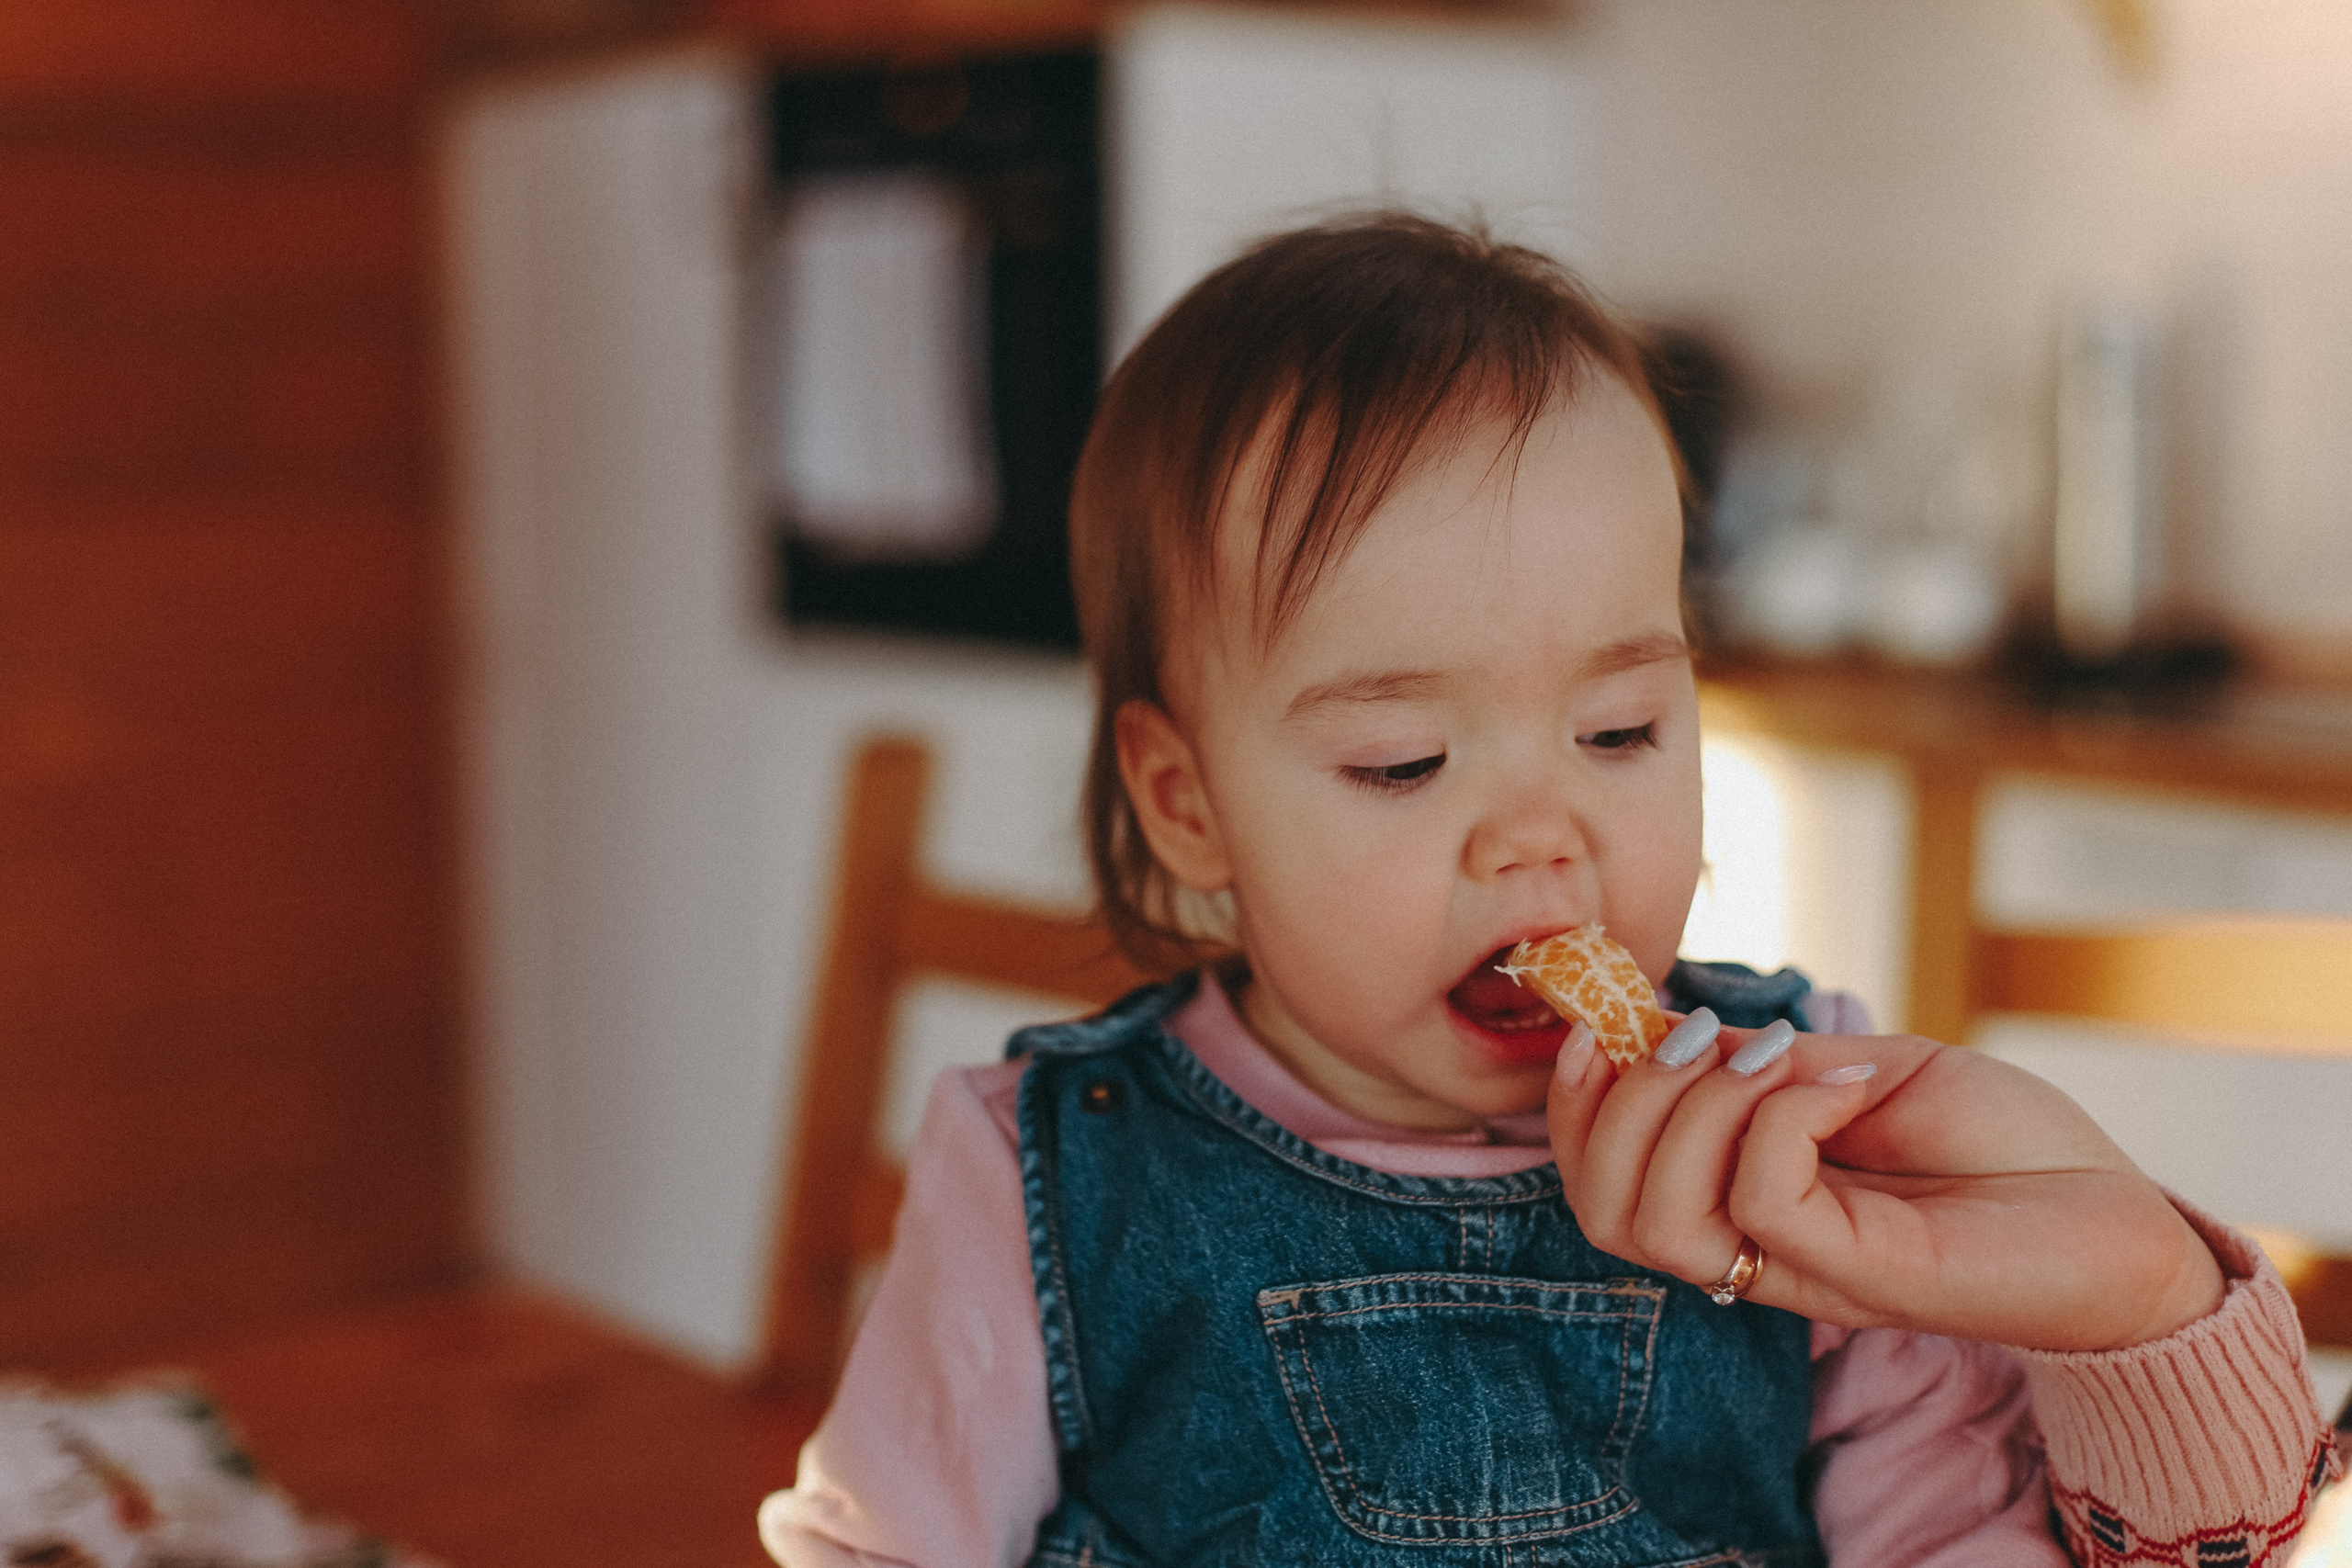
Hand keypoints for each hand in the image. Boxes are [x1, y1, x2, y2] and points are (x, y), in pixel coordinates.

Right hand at [1545, 1014, 2226, 1351]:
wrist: (2121, 1211)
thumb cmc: (2006, 1144)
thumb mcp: (1866, 1072)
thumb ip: (1768, 1065)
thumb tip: (1665, 1024)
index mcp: (1743, 1202)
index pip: (1601, 1184)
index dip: (1572, 1106)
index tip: (1601, 1025)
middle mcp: (1757, 1248)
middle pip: (1604, 1210)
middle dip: (1615, 1104)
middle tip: (1700, 1039)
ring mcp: (1803, 1266)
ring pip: (1657, 1219)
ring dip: (1690, 1112)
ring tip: (1769, 1061)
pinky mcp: (1859, 1274)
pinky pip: (1764, 1197)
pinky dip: (1785, 1118)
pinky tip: (1852, 1086)